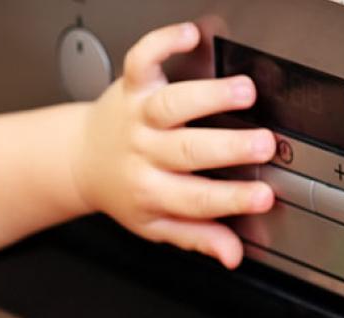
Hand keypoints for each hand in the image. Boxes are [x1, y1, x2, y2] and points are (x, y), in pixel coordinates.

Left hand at [71, 22, 276, 268]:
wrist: (79, 161)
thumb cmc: (125, 191)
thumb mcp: (157, 224)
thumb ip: (198, 237)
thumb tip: (233, 255)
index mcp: (152, 191)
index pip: (197, 200)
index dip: (232, 200)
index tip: (264, 196)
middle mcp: (144, 152)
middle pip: (187, 151)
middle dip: (228, 147)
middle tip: (264, 144)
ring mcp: (137, 116)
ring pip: (171, 105)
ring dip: (208, 96)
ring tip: (245, 90)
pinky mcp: (130, 86)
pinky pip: (141, 60)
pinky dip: (163, 43)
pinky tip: (189, 35)